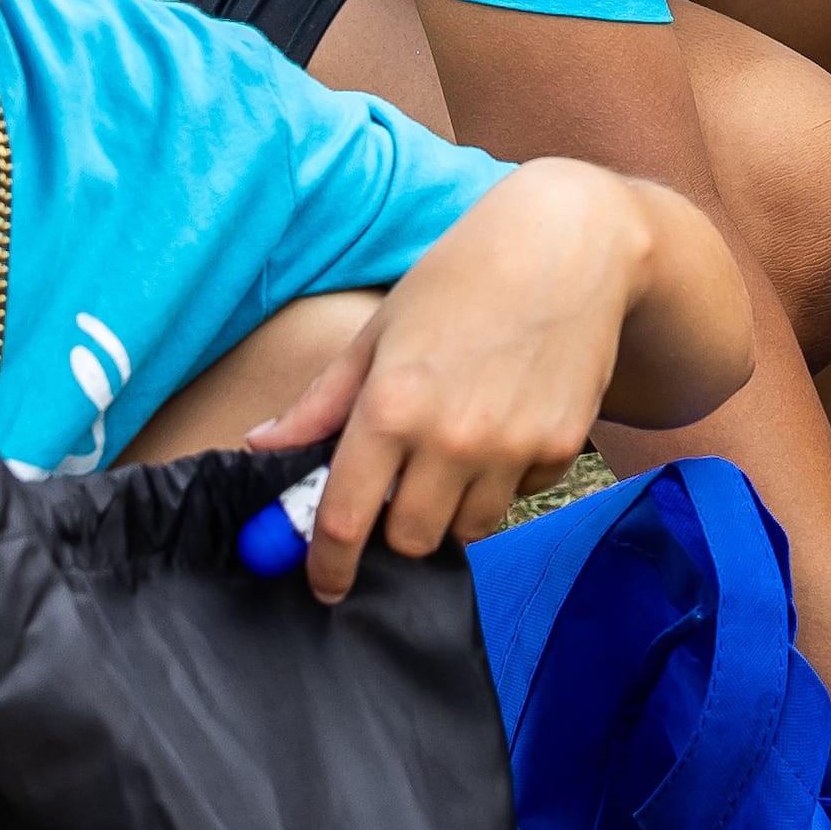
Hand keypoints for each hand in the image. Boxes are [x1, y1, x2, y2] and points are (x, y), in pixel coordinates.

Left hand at [254, 158, 676, 599]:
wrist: (568, 246)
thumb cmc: (462, 278)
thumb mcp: (379, 332)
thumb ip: (321, 402)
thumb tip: (262, 445)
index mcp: (391, 408)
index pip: (344, 520)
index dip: (327, 565)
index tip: (325, 583)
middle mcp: (450, 439)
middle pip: (409, 540)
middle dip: (395, 529)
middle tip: (400, 491)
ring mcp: (512, 447)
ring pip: (468, 530)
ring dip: (451, 510)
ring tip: (455, 453)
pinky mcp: (562, 446)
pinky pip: (519, 496)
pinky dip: (504, 480)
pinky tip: (505, 426)